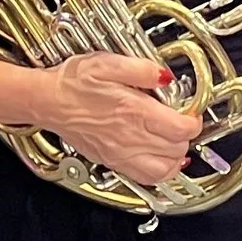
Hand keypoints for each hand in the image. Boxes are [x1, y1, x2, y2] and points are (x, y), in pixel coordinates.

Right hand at [39, 53, 199, 188]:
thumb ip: (143, 69)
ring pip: (164, 170)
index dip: (194, 121)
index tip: (190, 112)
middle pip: (177, 150)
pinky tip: (159, 159)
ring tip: (173, 142)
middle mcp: (130, 137)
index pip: (181, 129)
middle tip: (180, 121)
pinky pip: (144, 178)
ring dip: (175, 158)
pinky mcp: (112, 162)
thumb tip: (166, 77)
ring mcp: (121, 154)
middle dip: (185, 137)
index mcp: (134, 111)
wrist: (47, 101)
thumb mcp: (109, 62)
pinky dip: (159, 172)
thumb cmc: (73, 82)